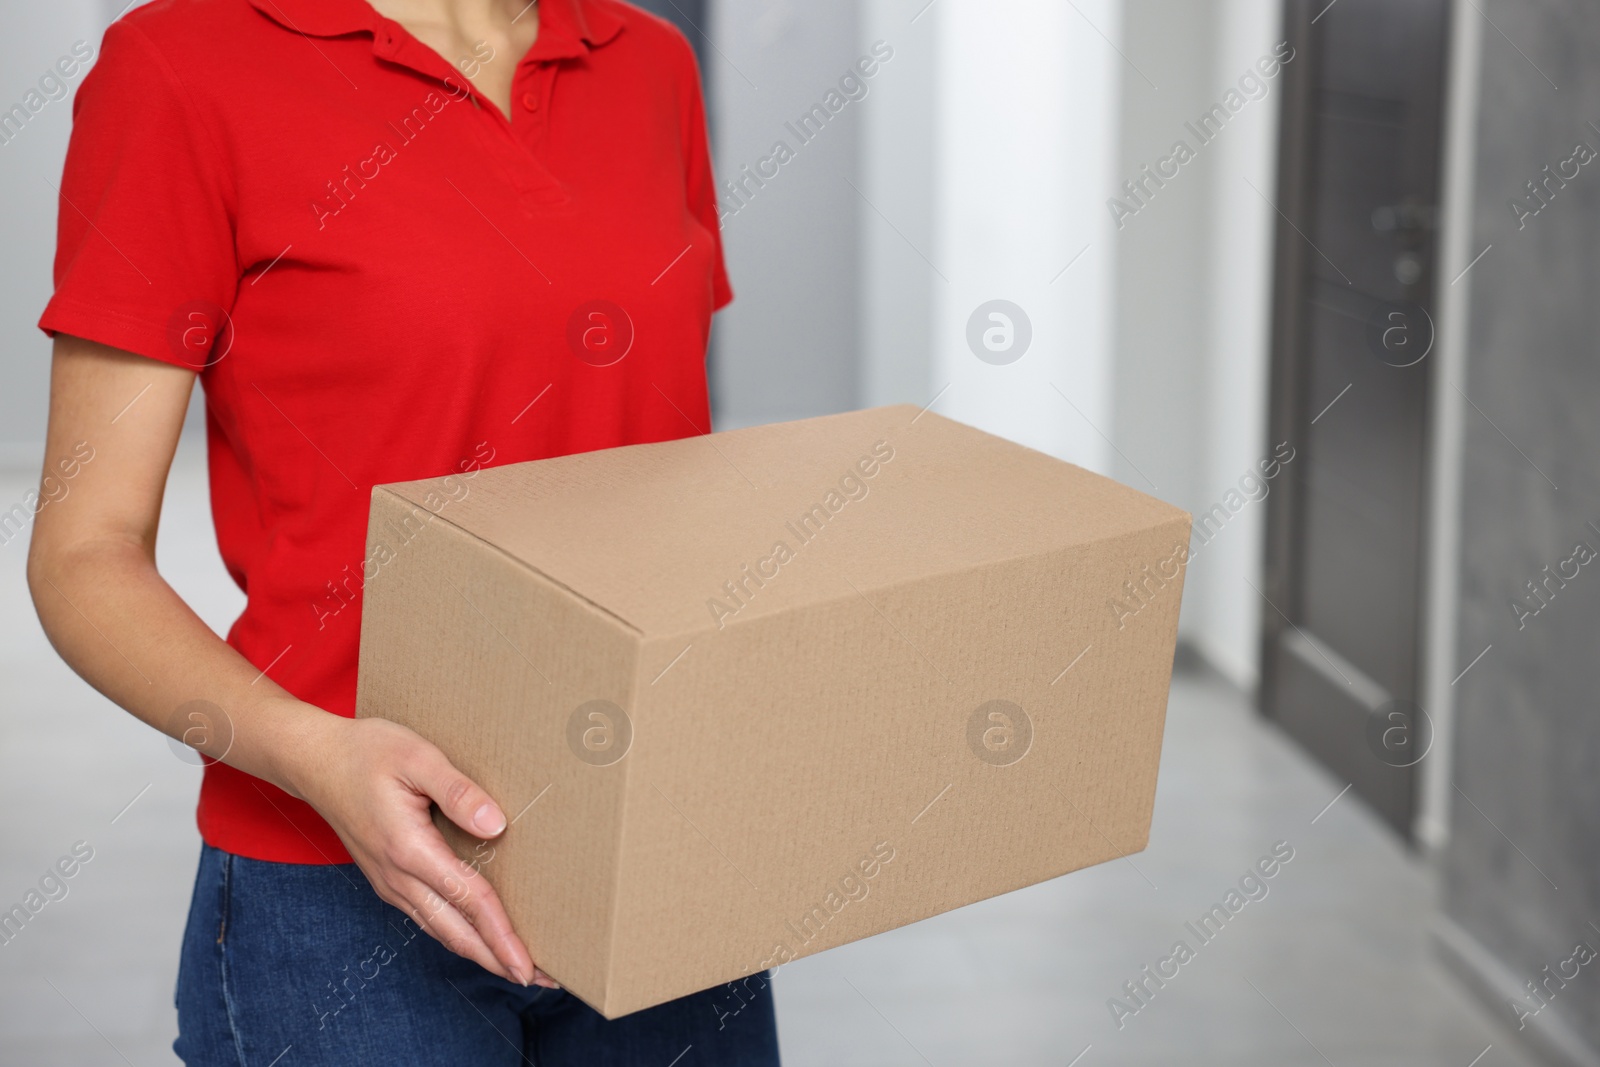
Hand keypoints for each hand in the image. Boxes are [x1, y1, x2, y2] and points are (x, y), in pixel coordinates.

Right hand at [289, 712, 556, 987]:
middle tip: (542, 980)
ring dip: (481, 953)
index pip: (468, 901)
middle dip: (499, 960)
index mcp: (409, 849)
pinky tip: (478, 938)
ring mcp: (391, 882)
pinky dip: (459, 935)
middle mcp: (398, 877)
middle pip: (456, 933)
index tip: (529, 966)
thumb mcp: (417, 757)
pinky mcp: (389, 879)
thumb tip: (496, 825)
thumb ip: (457, 791)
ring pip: (441, 931)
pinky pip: (429, 917)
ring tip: (518, 966)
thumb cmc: (366, 753)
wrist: (314, 761)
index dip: (502, 936)